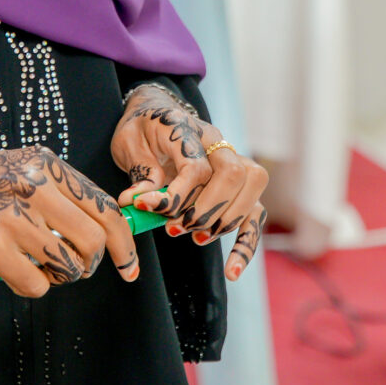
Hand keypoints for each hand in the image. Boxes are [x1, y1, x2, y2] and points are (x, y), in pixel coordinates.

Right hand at [0, 146, 138, 298]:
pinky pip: (35, 285)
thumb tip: (102, 231)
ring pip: (68, 265)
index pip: (105, 207)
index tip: (129, 267)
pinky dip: (29, 286)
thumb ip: (56, 194)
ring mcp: (12, 217)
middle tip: (72, 270)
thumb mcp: (17, 170)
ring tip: (35, 266)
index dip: (124, 244)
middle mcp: (33, 186)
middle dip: (89, 265)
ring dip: (58, 276)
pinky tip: (11, 271)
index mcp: (45, 165)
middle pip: (94, 241)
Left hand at [111, 83, 267, 281]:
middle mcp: (218, 143)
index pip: (196, 166)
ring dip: (224, 220)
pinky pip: (255, 212)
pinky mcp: (240, 185)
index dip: (176, 195)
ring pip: (252, 187)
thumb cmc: (142, 130)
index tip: (147, 208)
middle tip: (176, 227)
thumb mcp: (130, 144)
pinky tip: (232, 271)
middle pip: (233, 174)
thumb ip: (140, 172)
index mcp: (189, 130)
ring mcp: (234, 161)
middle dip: (205, 209)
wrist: (156, 113)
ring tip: (196, 237)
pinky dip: (246, 244)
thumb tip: (137, 202)